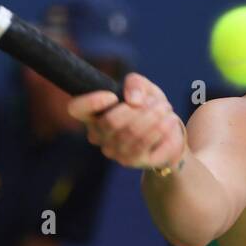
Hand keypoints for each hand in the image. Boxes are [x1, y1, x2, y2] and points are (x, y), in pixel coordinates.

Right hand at [66, 72, 185, 170]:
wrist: (168, 132)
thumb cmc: (148, 106)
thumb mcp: (143, 88)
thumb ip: (135, 84)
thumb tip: (133, 100)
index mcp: (93, 114)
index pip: (76, 108)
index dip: (91, 101)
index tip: (112, 95)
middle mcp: (97, 135)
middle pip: (110, 121)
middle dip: (138, 109)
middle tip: (156, 102)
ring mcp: (112, 151)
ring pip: (130, 133)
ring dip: (153, 117)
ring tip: (165, 109)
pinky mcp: (130, 161)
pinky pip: (143, 145)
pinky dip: (159, 129)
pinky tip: (169, 120)